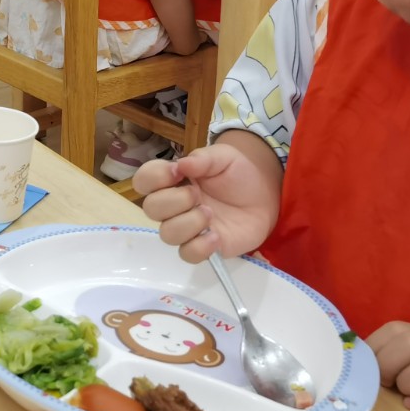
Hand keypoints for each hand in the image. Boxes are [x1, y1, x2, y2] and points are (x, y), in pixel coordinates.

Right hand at [134, 143, 280, 262]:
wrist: (265, 193)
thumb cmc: (238, 172)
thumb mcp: (222, 156)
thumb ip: (202, 159)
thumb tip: (180, 164)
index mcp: (173, 179)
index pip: (144, 181)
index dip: (154, 178)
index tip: (177, 173)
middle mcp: (174, 205)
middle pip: (151, 209)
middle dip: (173, 201)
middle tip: (198, 195)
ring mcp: (188, 228)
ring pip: (167, 234)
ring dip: (187, 224)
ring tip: (210, 214)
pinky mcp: (204, 247)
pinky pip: (188, 254)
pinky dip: (199, 247)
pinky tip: (217, 235)